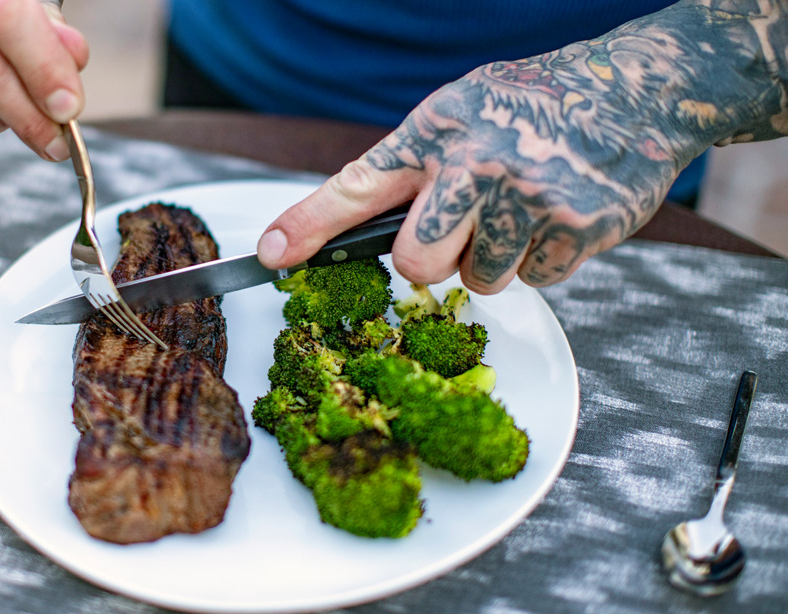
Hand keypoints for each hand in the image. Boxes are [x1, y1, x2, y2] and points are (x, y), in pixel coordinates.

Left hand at [257, 29, 715, 293]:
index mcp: (437, 130)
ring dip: (497, 257)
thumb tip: (347, 230)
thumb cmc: (530, 106)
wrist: (634, 91)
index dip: (308, 227)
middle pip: (417, 266)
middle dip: (434, 261)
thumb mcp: (460, 112)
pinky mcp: (575, 229)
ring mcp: (528, 198)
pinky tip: (556, 214)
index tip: (270, 257)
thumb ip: (412, 167)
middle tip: (464, 225)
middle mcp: (476, 164)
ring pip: (482, 280)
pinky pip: (536, 280)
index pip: (356, 186)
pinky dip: (542, 258)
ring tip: (522, 205)